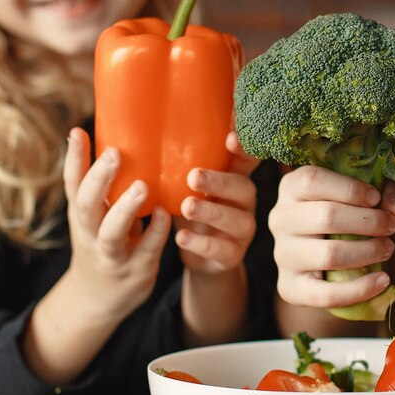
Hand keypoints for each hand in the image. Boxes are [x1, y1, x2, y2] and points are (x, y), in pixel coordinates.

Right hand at [62, 127, 170, 324]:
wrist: (98, 300)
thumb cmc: (103, 243)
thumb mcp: (94, 216)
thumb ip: (102, 186)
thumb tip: (114, 137)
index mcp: (81, 215)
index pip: (72, 184)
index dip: (74, 159)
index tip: (77, 131)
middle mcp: (90, 234)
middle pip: (86, 205)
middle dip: (99, 179)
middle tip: (115, 153)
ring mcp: (111, 255)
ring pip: (112, 233)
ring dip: (126, 209)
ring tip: (143, 186)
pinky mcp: (135, 270)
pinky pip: (146, 251)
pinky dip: (155, 232)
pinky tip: (166, 213)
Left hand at [175, 131, 258, 276]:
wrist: (199, 256)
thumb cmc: (192, 211)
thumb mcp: (188, 189)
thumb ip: (182, 168)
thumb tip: (148, 137)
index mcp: (235, 180)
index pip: (246, 160)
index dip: (243, 149)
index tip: (230, 137)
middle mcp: (244, 203)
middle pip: (243, 188)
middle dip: (220, 182)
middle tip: (193, 176)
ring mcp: (242, 230)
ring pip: (237, 220)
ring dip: (211, 212)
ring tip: (186, 207)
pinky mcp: (233, 254)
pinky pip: (223, 250)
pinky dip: (202, 244)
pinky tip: (182, 237)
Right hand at [268, 165, 394, 308]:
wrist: (322, 257)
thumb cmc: (344, 213)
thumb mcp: (362, 192)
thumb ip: (384, 192)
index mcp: (291, 187)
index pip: (313, 180)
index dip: (350, 189)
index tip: (376, 199)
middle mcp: (280, 219)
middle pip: (326, 216)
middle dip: (369, 221)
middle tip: (392, 226)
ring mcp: (283, 255)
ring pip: (329, 254)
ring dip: (369, 252)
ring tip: (388, 249)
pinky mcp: (290, 287)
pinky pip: (325, 294)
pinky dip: (359, 290)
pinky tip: (382, 280)